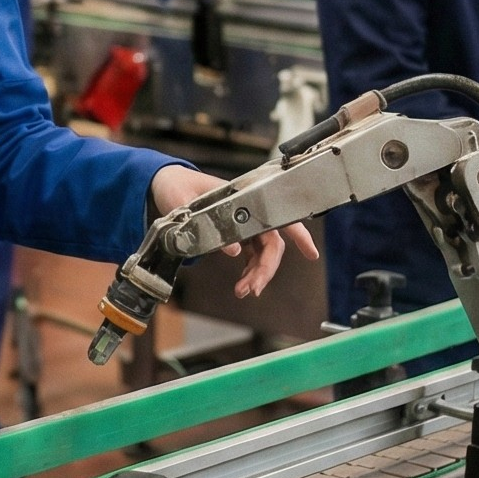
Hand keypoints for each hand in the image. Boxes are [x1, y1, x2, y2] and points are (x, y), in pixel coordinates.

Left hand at [152, 163, 316, 297]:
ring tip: (243, 291)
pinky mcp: (236, 234)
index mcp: (241, 197)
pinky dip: (249, 271)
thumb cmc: (176, 188)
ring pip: (263, 252)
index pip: (277, 215)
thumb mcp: (184, 203)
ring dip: (258, 274)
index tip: (311, 252)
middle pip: (272, 242)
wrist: (166, 186)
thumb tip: (234, 251)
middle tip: (253, 289)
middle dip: (267, 268)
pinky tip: (242, 284)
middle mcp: (248, 211)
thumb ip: (207, 225)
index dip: (298, 233)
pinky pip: (251, 255)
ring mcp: (243, 223)